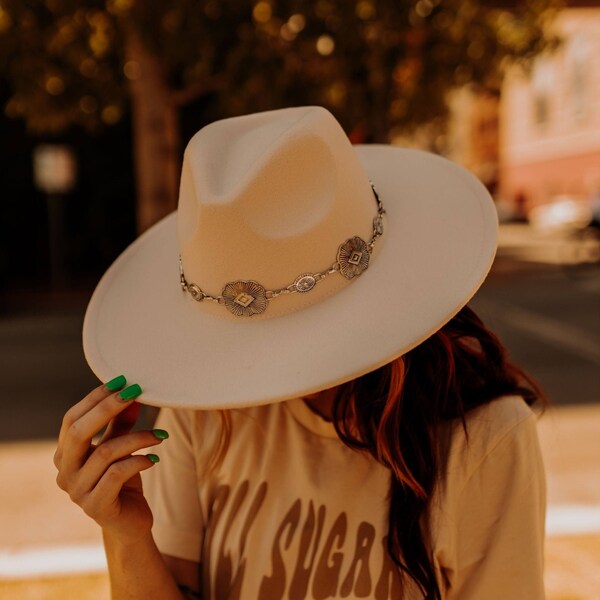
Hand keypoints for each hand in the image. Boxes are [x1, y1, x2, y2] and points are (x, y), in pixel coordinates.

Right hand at [54, 377, 166, 545]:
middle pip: (78, 432)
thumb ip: (121, 423)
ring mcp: (77, 492)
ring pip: (105, 452)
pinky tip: (154, 458)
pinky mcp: (96, 507)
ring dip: (137, 438)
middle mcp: (65, 472)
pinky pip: (117, 475)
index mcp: (65, 454)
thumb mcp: (122, 448)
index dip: (95, 398)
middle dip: (108, 408)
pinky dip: (138, 461)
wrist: (129, 524)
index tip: (122, 381)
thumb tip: (133, 392)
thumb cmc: (123, 482)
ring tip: (160, 434)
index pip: (72, 419)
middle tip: (137, 394)